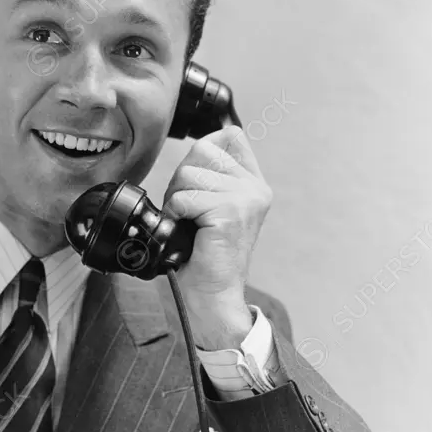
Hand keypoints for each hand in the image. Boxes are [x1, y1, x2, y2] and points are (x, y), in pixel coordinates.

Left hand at [161, 126, 271, 346]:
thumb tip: (198, 145)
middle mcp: (256, 188)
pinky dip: (176, 213)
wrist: (212, 295)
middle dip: (182, 177)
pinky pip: (185, 197)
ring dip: (177, 198)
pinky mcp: (230, 212)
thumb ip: (213, 176)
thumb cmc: (204, 254)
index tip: (196, 182)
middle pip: (203, 149)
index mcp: (255, 184)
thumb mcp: (213, 206)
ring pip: (189, 173)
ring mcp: (246, 199)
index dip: (204, 150)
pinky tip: (186, 231)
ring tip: (187, 222)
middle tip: (187, 210)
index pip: (230, 136)